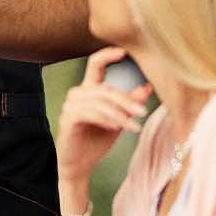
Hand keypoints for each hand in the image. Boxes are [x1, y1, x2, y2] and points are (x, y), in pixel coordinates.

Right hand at [55, 47, 152, 186]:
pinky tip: (117, 128)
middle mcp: (78, 94)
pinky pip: (91, 113)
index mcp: (89, 89)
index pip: (95, 64)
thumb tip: (147, 87)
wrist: (80, 164)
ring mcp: (71, 105)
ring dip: (120, 114)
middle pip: (104, 88)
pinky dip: (107, 120)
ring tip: (134, 126)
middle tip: (143, 112)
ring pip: (100, 101)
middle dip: (126, 100)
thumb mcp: (119, 120)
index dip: (108, 55)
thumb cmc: (97, 140)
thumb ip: (129, 104)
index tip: (124, 51)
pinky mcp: (68, 118)